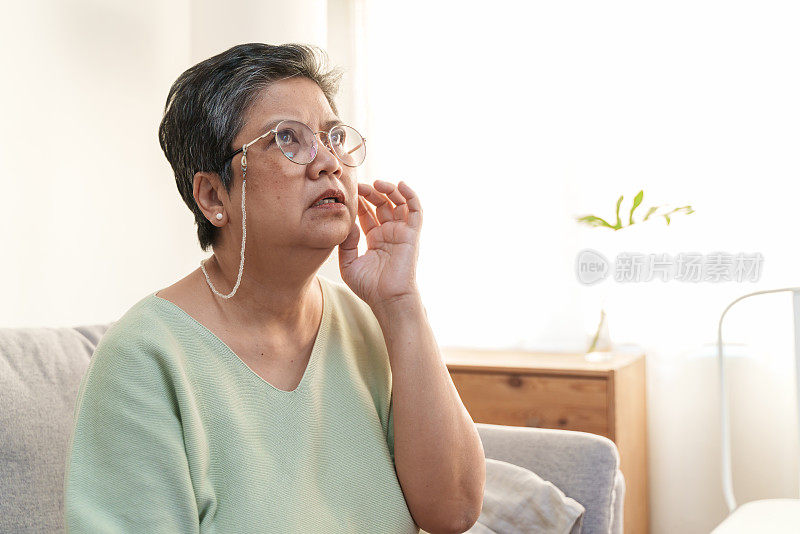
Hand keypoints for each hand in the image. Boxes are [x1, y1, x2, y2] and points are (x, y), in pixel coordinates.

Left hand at [338, 179, 422, 309]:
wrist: (388, 299)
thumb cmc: (369, 287)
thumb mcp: (349, 264)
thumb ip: (347, 243)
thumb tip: (350, 224)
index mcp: (374, 239)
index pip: (367, 213)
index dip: (360, 201)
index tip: (349, 192)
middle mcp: (389, 233)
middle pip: (382, 205)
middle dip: (371, 193)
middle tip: (360, 186)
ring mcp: (401, 232)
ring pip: (398, 203)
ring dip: (390, 190)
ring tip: (378, 183)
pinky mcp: (412, 234)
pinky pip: (415, 210)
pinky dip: (411, 195)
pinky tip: (401, 185)